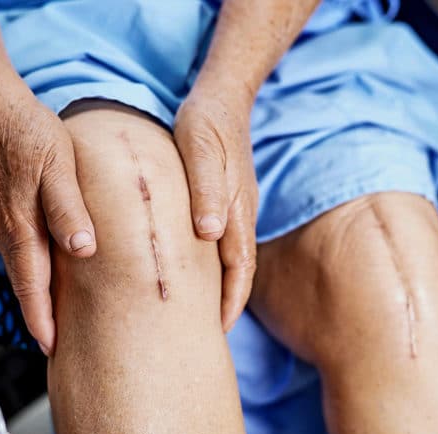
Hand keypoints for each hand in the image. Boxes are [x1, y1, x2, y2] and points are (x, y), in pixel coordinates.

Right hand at [0, 83, 95, 355]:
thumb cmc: (30, 133)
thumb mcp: (59, 168)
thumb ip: (69, 210)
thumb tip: (82, 250)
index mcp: (20, 225)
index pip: (31, 284)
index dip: (40, 318)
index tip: (50, 346)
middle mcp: (6, 229)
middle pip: (23, 283)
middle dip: (38, 315)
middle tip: (56, 343)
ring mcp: (0, 220)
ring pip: (20, 268)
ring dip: (34, 294)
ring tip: (53, 316)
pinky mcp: (2, 210)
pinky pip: (18, 249)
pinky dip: (31, 270)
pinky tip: (45, 271)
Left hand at [174, 87, 258, 331]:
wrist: (222, 97)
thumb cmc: (206, 123)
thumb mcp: (201, 150)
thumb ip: (207, 190)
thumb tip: (210, 233)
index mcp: (235, 209)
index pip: (240, 267)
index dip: (230, 301)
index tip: (217, 330)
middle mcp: (240, 214)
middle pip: (240, 269)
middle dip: (227, 303)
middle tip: (207, 332)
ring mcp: (236, 207)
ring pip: (233, 257)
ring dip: (222, 286)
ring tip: (200, 311)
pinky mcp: (227, 199)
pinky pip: (225, 240)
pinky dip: (216, 263)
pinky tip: (197, 269)